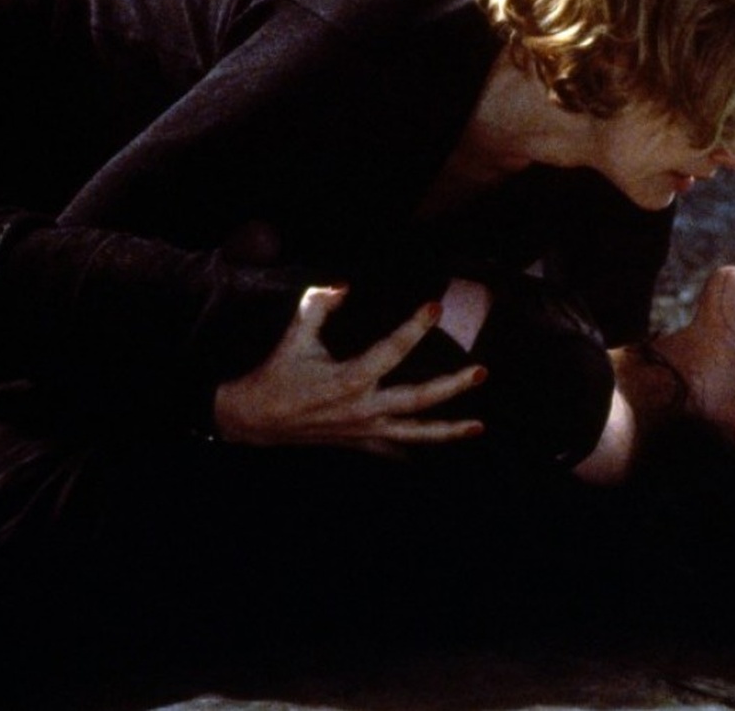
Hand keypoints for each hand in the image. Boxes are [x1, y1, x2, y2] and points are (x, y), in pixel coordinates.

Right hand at [213, 285, 486, 452]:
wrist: (254, 419)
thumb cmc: (276, 374)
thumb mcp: (294, 336)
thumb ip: (317, 306)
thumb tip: (341, 285)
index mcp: (349, 378)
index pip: (392, 349)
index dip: (415, 327)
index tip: (434, 307)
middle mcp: (362, 408)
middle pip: (418, 399)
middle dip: (452, 386)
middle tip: (481, 372)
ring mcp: (363, 430)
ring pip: (414, 433)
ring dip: (448, 431)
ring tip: (478, 427)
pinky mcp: (358, 442)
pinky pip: (394, 448)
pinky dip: (416, 449)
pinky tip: (439, 448)